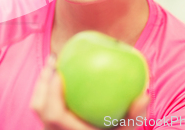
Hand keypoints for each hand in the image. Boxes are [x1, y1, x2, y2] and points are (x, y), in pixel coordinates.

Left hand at [30, 54, 149, 129]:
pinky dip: (47, 89)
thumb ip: (136, 115)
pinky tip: (59, 73)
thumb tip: (146, 93)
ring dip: (43, 83)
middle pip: (39, 108)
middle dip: (43, 83)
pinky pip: (44, 105)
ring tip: (53, 63)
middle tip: (54, 61)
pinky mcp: (51, 126)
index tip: (59, 73)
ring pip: (38, 105)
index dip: (52, 93)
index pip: (54, 115)